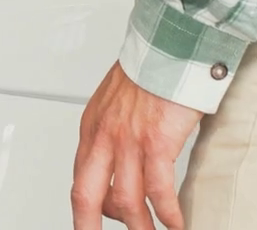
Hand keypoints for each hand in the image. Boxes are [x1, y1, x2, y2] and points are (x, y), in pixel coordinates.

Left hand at [72, 63, 204, 229]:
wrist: (170, 45)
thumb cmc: (150, 68)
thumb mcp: (116, 102)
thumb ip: (113, 132)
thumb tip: (119, 162)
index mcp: (92, 127)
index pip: (79, 179)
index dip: (85, 209)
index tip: (91, 223)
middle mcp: (104, 136)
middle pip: (87, 197)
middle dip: (90, 227)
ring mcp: (128, 141)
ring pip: (127, 202)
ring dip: (141, 227)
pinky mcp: (156, 142)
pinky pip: (159, 192)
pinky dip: (169, 215)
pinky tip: (177, 224)